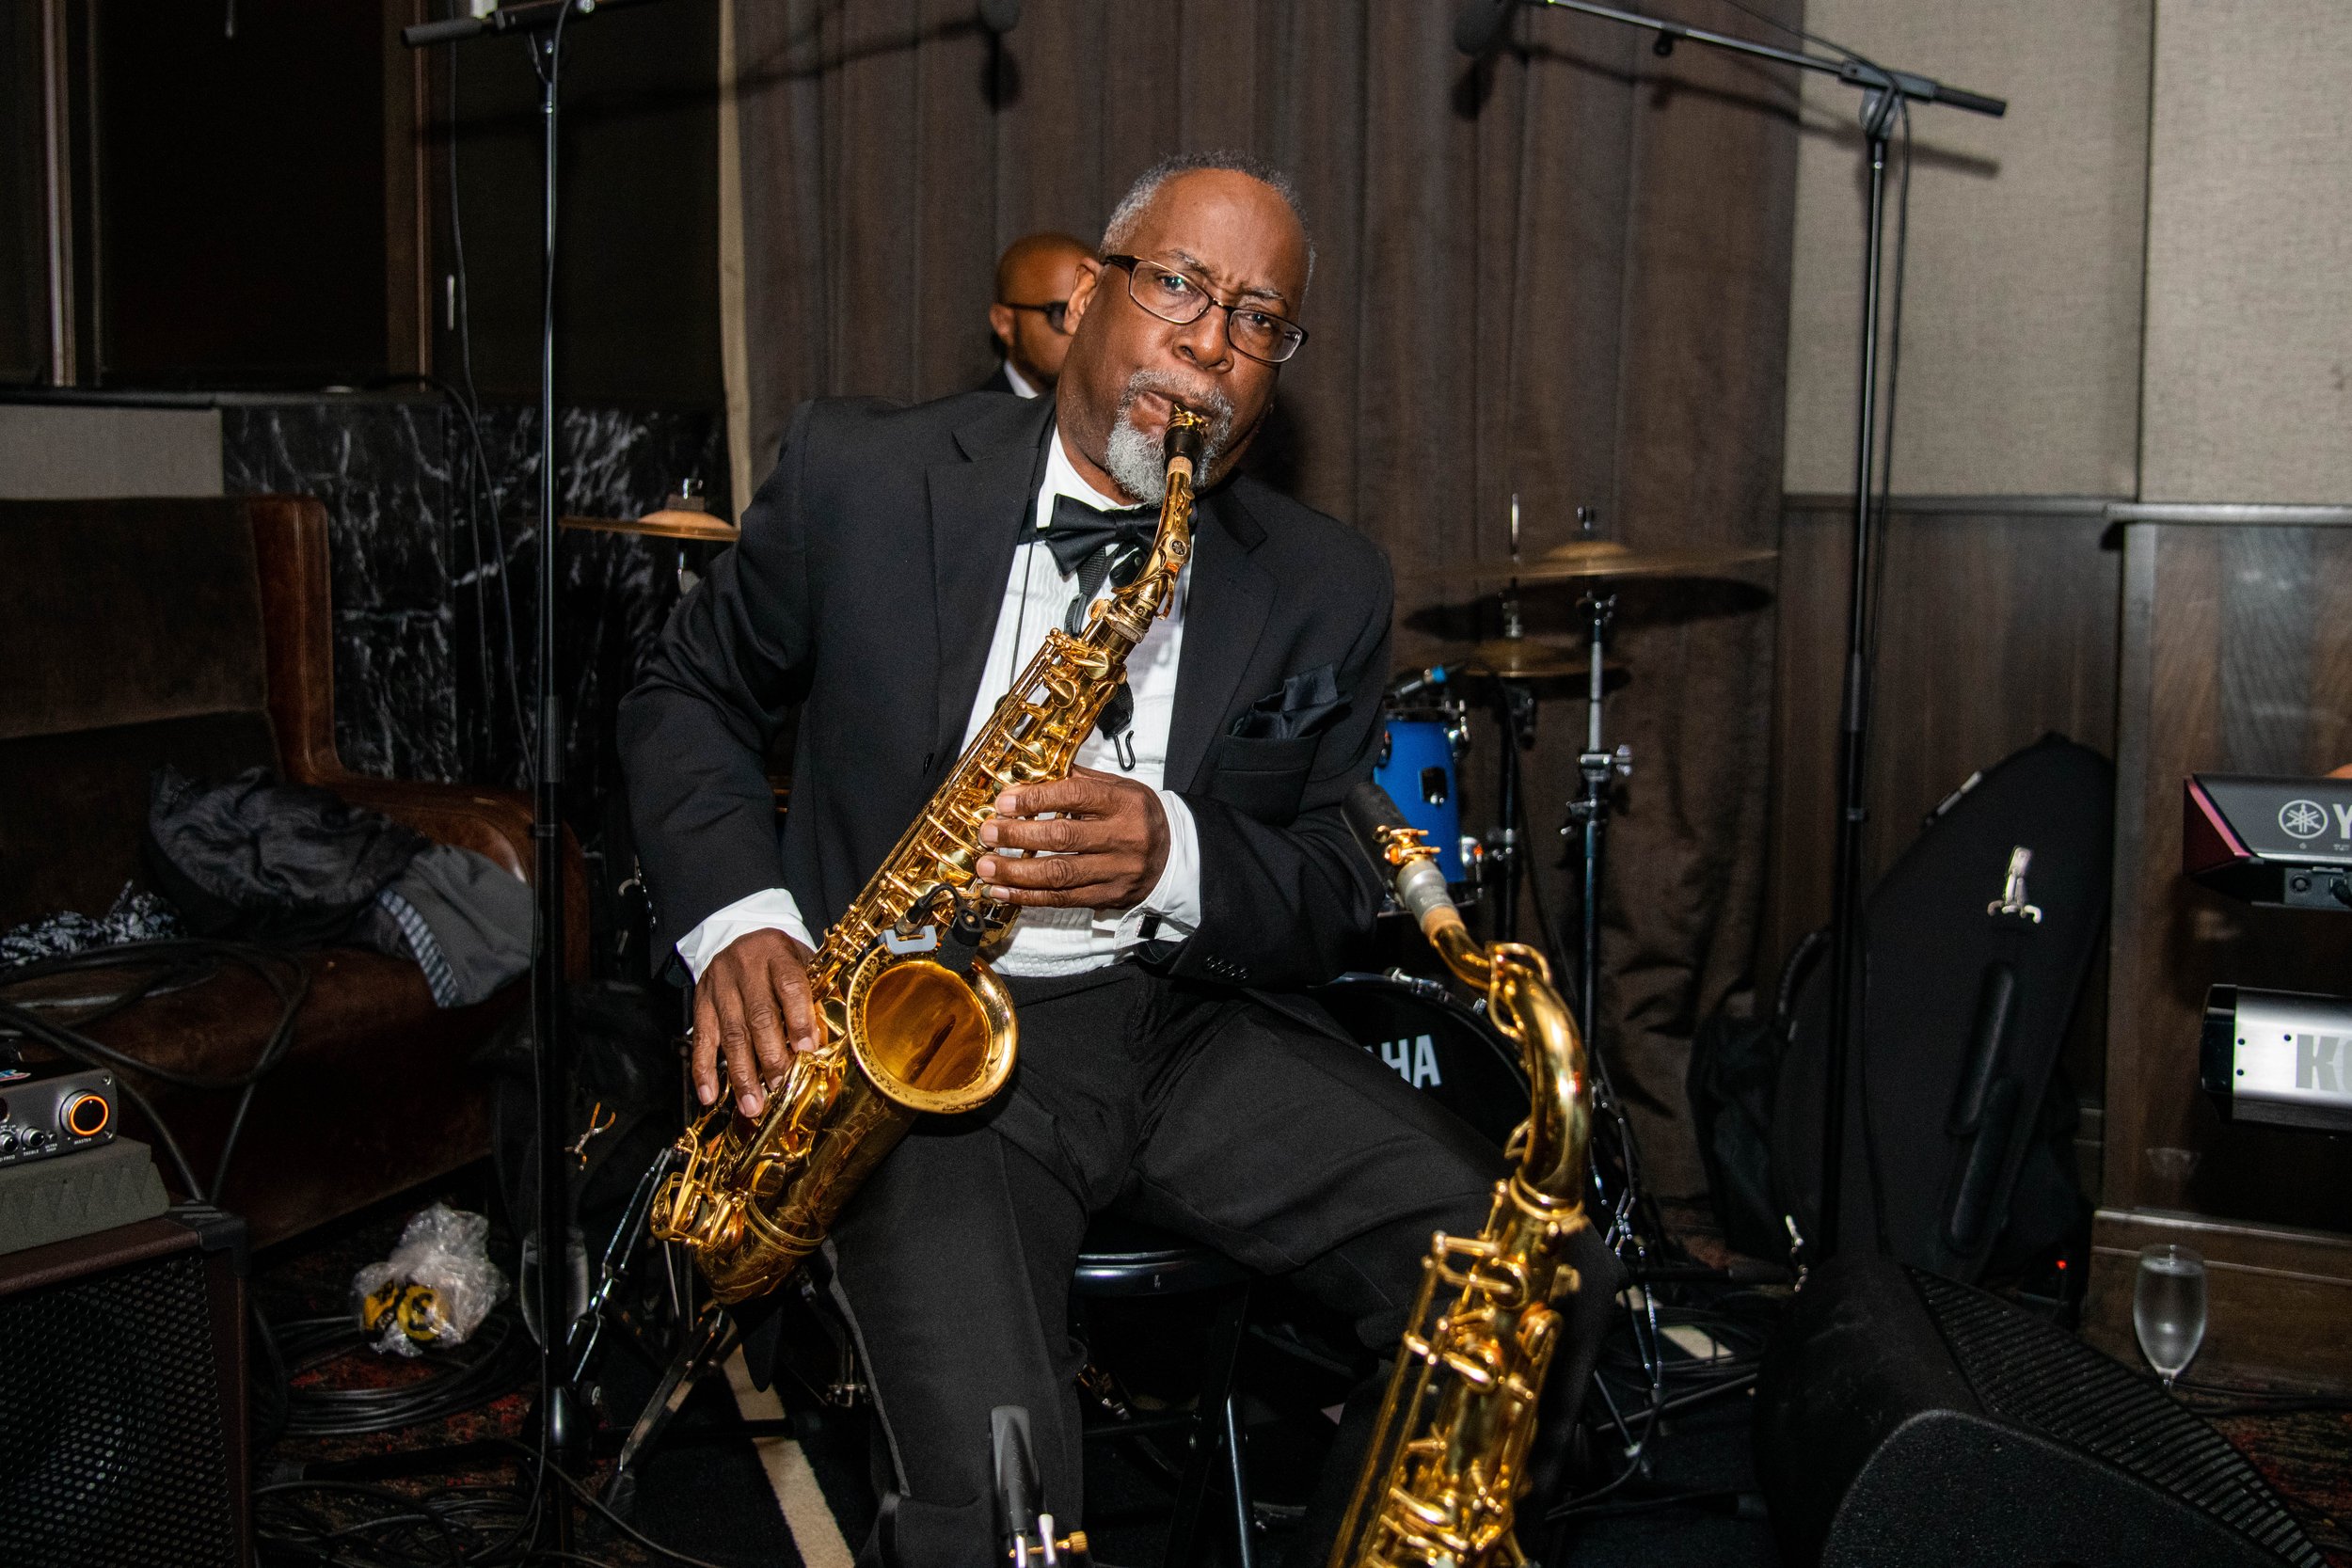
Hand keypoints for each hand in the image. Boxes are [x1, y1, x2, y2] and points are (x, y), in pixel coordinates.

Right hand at [692, 927, 821, 1118]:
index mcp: (777, 953)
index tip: (807, 1051)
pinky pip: (700, 1039)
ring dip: (742, 1074)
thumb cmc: (780, 959)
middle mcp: (745, 967)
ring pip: (730, 1033)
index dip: (799, 1019)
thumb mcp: (803, 964)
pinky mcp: (701, 1003)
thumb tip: (823, 1043)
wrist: (740, 938)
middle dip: (770, 1055)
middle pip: (758, 1015)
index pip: (789, 985)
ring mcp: (719, 986)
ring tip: (752, 1104)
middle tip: (780, 1085)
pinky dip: (704, 1070)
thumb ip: (813, 997)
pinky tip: (710, 1095)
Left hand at [974, 766, 1169, 910]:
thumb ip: (1078, 782)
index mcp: (1124, 802)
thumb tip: (1029, 775)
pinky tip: (1002, 892)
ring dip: (1016, 872)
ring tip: (986, 867)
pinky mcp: (1109, 897)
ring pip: (1060, 874)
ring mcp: (1116, 871)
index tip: (1004, 802)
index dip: (1035, 799)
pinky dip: (1028, 897)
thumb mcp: (1119, 789)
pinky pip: (1063, 899)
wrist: (1173, 856)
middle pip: (1063, 837)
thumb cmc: (1136, 817)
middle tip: (987, 833)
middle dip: (1018, 835)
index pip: (1074, 797)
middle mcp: (1123, 837)